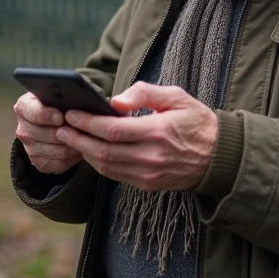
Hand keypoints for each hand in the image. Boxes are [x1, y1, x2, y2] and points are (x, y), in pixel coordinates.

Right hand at [14, 92, 84, 174]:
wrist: (55, 122)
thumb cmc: (60, 103)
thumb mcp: (59, 95)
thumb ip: (63, 96)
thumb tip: (78, 99)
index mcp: (24, 107)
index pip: (32, 112)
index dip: (46, 115)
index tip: (60, 117)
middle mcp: (23, 129)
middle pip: (44, 134)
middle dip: (64, 132)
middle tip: (80, 128)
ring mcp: (29, 147)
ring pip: (55, 151)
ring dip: (72, 145)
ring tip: (85, 138)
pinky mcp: (39, 162)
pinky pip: (58, 164)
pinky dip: (72, 158)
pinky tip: (80, 149)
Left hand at [54, 82, 217, 191]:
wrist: (219, 157)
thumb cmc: (196, 121)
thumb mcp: (176, 96)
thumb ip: (145, 93)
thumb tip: (114, 100)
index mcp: (157, 131)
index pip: (112, 130)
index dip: (87, 122)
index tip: (71, 113)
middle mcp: (151, 156)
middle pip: (102, 150)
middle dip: (76, 138)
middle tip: (59, 127)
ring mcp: (148, 174)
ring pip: (105, 166)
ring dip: (82, 152)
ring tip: (68, 138)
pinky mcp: (147, 184)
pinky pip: (115, 175)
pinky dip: (97, 163)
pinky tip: (88, 150)